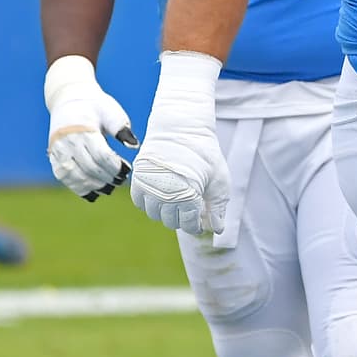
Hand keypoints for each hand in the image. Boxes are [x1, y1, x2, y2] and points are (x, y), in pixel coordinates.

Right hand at [44, 56, 138, 200]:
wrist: (69, 98)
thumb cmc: (96, 105)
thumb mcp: (111, 111)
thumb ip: (120, 128)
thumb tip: (133, 145)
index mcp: (84, 129)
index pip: (101, 155)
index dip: (115, 166)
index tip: (127, 171)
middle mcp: (68, 141)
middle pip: (89, 167)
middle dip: (107, 177)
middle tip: (121, 181)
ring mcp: (58, 150)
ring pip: (74, 176)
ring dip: (93, 185)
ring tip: (109, 189)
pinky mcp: (54, 157)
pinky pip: (64, 177)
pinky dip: (77, 187)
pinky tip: (92, 193)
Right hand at [130, 51, 228, 235]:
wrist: (181, 127)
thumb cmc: (204, 153)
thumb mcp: (219, 179)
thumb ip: (218, 207)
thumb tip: (217, 229)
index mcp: (186, 194)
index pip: (189, 223)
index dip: (197, 224)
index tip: (201, 220)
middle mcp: (163, 194)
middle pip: (171, 221)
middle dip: (183, 218)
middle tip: (192, 208)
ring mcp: (148, 187)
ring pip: (154, 214)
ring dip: (166, 212)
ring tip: (178, 199)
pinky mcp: (137, 180)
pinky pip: (141, 203)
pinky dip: (151, 203)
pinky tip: (164, 194)